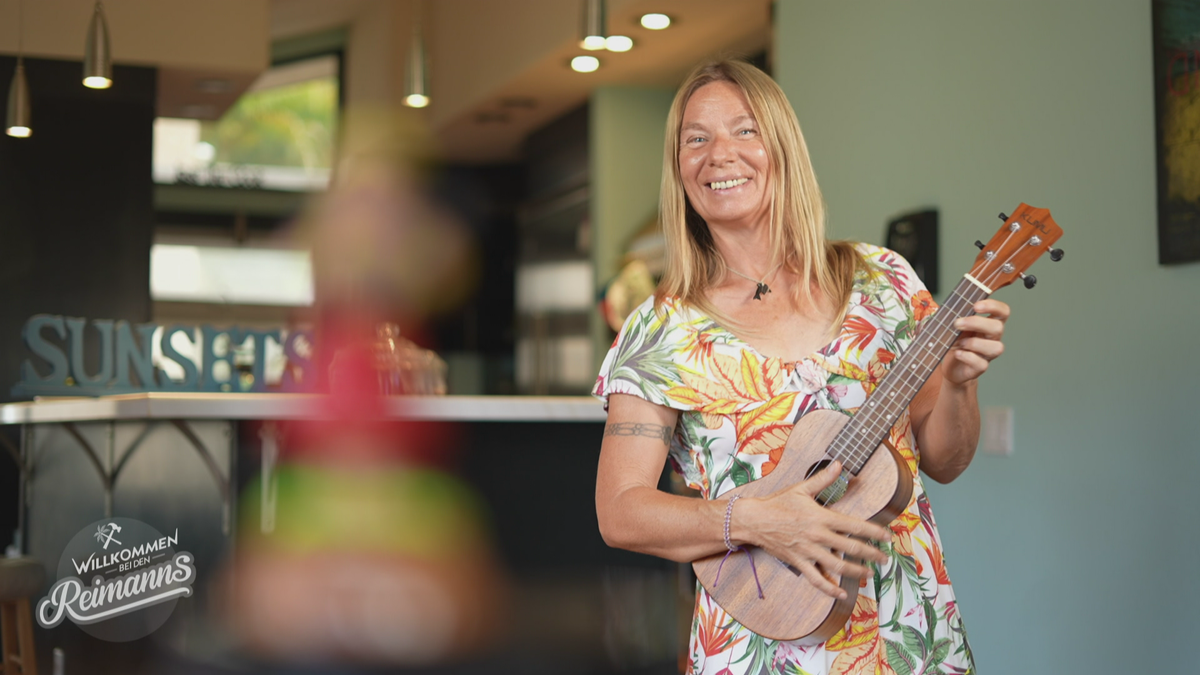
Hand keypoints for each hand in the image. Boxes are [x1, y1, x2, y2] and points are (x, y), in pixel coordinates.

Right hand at [740, 461, 891, 598]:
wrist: (754, 520)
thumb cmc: (778, 503)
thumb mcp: (801, 488)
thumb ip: (823, 479)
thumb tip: (839, 465)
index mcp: (821, 517)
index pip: (854, 526)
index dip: (874, 532)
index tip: (887, 537)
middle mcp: (817, 536)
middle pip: (851, 549)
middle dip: (872, 555)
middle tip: (884, 558)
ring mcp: (808, 551)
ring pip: (838, 567)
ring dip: (857, 572)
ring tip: (869, 574)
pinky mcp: (799, 562)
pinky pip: (816, 579)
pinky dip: (830, 588)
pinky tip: (841, 594)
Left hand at [944, 298, 1009, 385]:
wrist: (950, 366)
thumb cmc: (954, 342)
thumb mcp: (954, 326)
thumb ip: (956, 315)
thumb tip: (951, 306)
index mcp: (989, 324)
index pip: (1003, 312)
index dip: (993, 306)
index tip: (975, 306)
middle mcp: (992, 338)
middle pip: (998, 328)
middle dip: (977, 323)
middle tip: (957, 323)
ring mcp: (988, 354)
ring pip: (996, 348)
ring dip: (975, 343)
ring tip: (960, 343)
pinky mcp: (980, 368)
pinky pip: (982, 364)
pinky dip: (968, 357)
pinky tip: (957, 353)